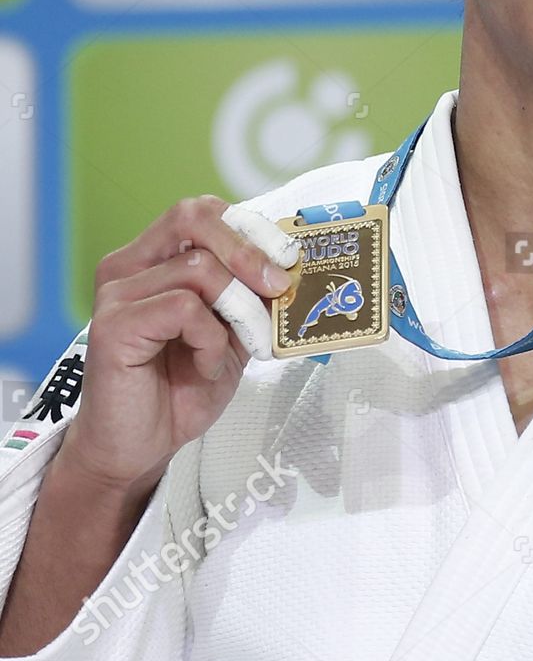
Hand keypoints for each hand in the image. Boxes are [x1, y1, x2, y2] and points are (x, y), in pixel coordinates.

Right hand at [60, 195, 298, 493]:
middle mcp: (128, 266)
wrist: (138, 448)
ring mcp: (117, 293)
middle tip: (279, 284)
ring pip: (198, 268)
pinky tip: (205, 367)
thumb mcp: (230, 334)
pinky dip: (210, 340)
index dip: (249, 227)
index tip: (286, 257)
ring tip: (238, 349)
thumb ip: (250, 298)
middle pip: (193, 218)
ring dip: (238, 309)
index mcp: (153, 260)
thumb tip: (290, 267)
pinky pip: (184, 308)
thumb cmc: (179, 390)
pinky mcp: (114, 325)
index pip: (201, 212)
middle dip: (248, 249)